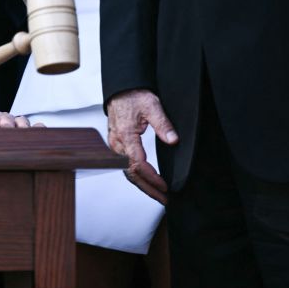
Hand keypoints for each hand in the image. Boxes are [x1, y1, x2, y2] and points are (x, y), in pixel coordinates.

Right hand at [106, 89, 177, 204]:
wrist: (120, 89)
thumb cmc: (134, 95)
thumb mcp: (152, 106)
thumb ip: (163, 124)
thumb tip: (173, 140)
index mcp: (125, 135)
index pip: (137, 164)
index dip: (151, 178)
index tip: (164, 186)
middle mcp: (117, 142)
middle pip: (130, 173)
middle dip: (147, 188)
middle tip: (164, 199)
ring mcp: (114, 144)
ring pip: (126, 171)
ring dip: (142, 184)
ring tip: (157, 194)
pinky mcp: (116, 144)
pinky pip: (123, 165)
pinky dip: (135, 175)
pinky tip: (146, 180)